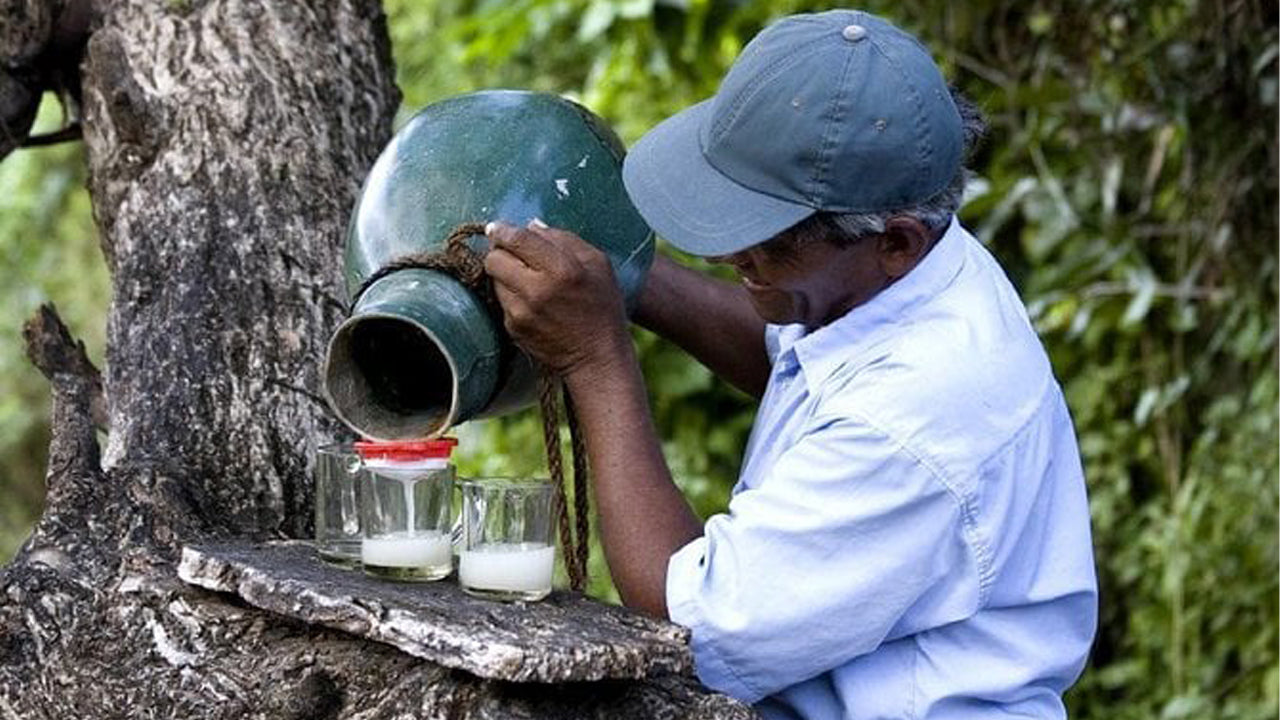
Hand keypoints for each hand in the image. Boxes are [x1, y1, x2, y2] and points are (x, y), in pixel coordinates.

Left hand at [484, 219, 630, 377]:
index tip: (497, 228)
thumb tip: (532, 226)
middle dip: (499, 252)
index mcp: (562, 269)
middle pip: (494, 258)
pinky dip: (511, 296)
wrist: (597, 357)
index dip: (502, 230)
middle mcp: (537, 289)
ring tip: (525, 280)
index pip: (517, 239)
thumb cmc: (603, 308)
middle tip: (511, 254)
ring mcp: (521, 311)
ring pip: (494, 280)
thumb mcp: (598, 264)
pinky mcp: (513, 328)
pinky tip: (531, 302)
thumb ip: (565, 239)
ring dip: (504, 275)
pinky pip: (501, 302)